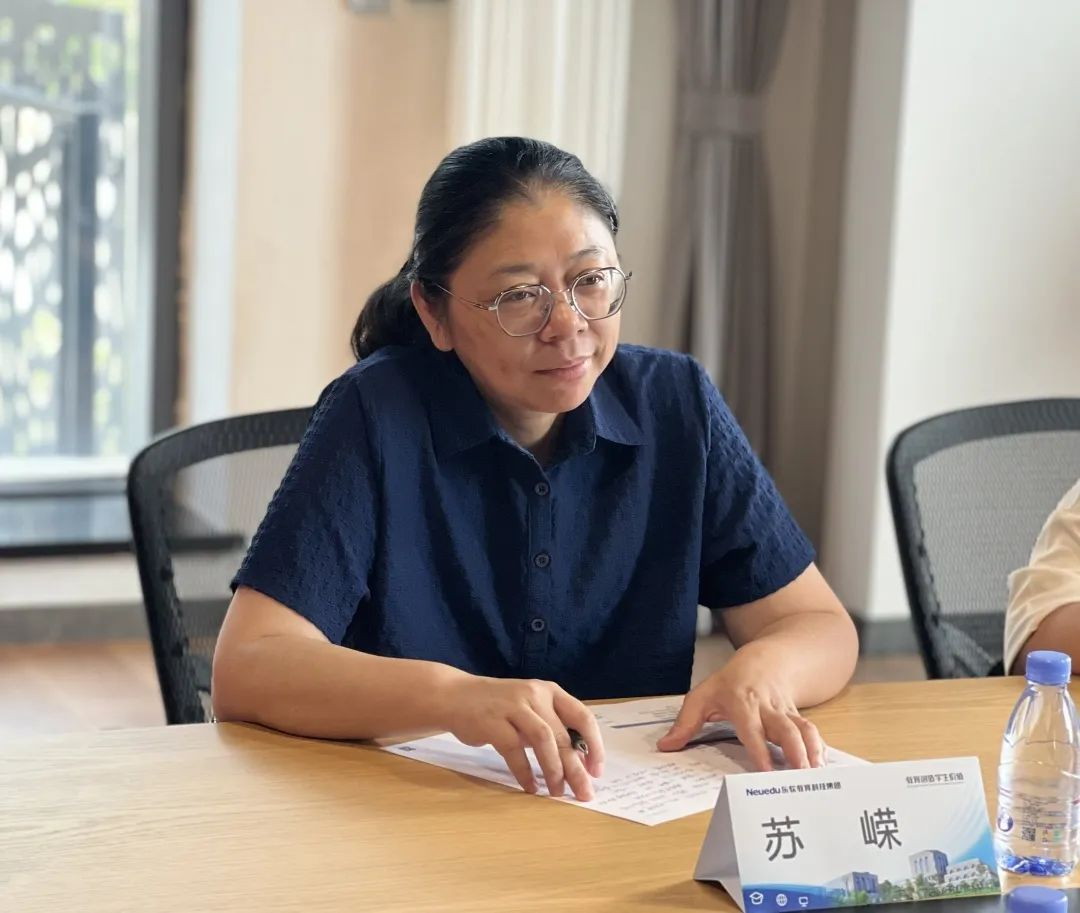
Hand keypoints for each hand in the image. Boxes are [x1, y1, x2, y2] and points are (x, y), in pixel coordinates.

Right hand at [441, 675, 604, 799]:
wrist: (456, 696)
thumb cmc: (500, 706)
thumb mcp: (530, 708)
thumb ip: (552, 727)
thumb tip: (579, 762)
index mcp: (550, 692)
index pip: (582, 717)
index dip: (594, 745)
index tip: (597, 770)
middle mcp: (535, 695)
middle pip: (563, 735)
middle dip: (576, 768)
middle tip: (584, 793)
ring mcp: (513, 707)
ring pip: (544, 740)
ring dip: (553, 770)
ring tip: (557, 792)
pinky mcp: (492, 722)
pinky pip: (514, 751)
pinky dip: (524, 772)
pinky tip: (530, 788)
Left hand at [656, 649, 824, 770]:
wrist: (765, 660)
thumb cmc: (730, 682)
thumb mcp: (702, 696)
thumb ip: (685, 723)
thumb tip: (666, 746)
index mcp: (742, 702)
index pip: (752, 728)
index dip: (760, 749)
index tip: (766, 771)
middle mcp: (768, 708)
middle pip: (786, 729)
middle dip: (796, 752)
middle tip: (802, 777)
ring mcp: (787, 712)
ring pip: (804, 729)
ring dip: (812, 751)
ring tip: (817, 775)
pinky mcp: (799, 717)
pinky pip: (812, 732)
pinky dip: (820, 749)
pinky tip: (824, 767)